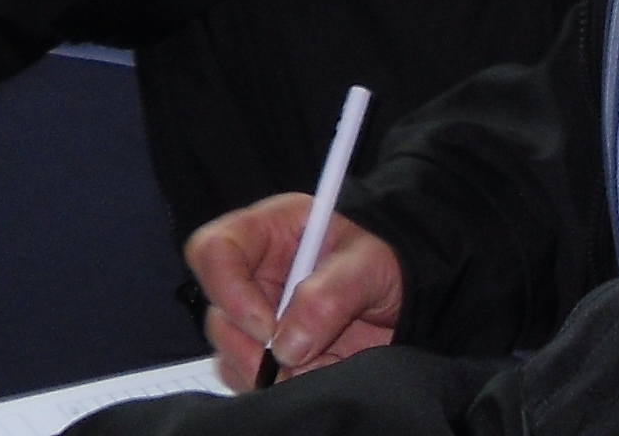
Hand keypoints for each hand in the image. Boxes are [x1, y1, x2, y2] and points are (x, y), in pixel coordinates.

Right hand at [187, 192, 402, 384]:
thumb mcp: (371, 263)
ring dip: (272, 370)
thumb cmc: (386, 261)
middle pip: (217, 314)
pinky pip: (249, 379)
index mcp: (270, 231)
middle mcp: (254, 274)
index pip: (214, 249)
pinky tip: (318, 369)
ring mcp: (256, 317)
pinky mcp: (264, 353)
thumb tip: (288, 342)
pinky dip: (280, 387)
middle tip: (298, 358)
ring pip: (229, 353)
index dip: (229, 290)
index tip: (267, 327)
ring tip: (322, 359)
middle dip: (254, 346)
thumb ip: (331, 294)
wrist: (404, 301)